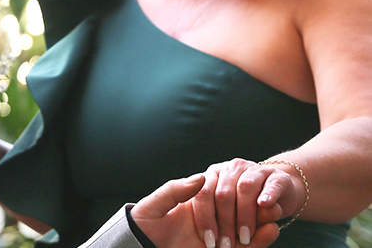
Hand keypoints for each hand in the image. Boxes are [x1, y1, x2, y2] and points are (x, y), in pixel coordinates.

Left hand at [132, 175, 278, 247]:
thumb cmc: (144, 226)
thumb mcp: (154, 206)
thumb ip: (175, 190)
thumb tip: (202, 177)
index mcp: (194, 201)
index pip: (218, 194)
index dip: (230, 193)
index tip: (241, 189)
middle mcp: (210, 216)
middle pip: (238, 207)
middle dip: (250, 209)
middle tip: (263, 206)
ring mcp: (221, 234)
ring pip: (249, 223)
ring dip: (262, 219)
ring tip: (274, 214)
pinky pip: (252, 244)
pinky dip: (263, 237)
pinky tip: (270, 230)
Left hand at [190, 159, 299, 247]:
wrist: (279, 190)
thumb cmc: (243, 204)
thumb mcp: (223, 206)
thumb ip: (210, 210)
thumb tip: (199, 228)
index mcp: (214, 174)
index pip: (203, 193)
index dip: (205, 218)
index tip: (209, 239)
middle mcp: (231, 169)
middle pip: (223, 194)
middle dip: (225, 223)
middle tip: (227, 244)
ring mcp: (255, 170)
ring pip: (245, 188)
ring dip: (244, 216)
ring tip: (245, 237)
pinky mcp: (278, 177)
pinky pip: (272, 185)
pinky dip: (268, 195)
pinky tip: (263, 205)